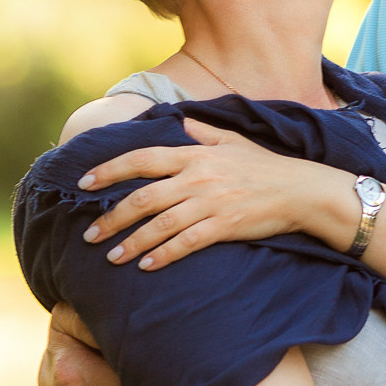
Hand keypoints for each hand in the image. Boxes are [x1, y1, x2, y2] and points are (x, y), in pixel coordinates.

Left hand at [78, 119, 356, 269]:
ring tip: (111, 257)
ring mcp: (210, 203)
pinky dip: (163, 255)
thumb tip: (179, 120)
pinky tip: (147, 266)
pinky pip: (186, 243)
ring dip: (132, 242)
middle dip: (111, 217)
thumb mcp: (233, 141)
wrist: (301, 191)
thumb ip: (202, 132)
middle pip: (143, 197)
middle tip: (90, 235)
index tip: (84, 183)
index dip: (110, 170)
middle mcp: (198, 177)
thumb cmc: (266, 167)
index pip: (142, 159)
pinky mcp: (224, 226)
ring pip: (159, 225)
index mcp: (195, 155)